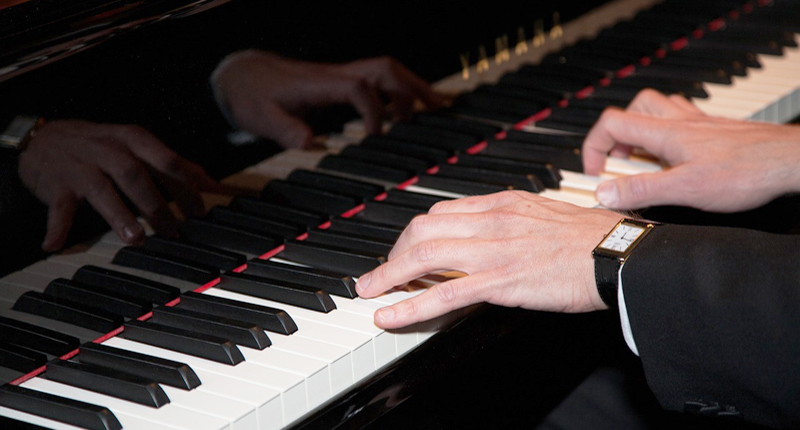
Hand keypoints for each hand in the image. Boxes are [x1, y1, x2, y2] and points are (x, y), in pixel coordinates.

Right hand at [18, 120, 220, 250]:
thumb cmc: (101, 146)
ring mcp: (80, 167)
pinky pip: (58, 207)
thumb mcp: (138, 146)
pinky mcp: (56, 185)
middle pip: (136, 175)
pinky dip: (57, 227)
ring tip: (135, 238)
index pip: (166, 161)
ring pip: (102, 190)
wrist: (44, 138)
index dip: (185, 187)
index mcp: (133, 139)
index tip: (199, 212)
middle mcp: (108, 149)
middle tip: (173, 232)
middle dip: (156, 205)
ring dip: (120, 215)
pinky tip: (55, 245)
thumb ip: (173, 164)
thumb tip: (211, 183)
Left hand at [212, 51, 442, 148]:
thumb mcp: (260, 116)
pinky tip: (405, 109)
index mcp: (320, 84)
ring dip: (411, 87)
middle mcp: (335, 76)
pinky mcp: (339, 82)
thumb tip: (310, 143)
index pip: (359, 88)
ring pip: (385, 72)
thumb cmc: (251, 95)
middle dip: (413, 88)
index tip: (376, 135)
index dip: (374, 110)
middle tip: (438, 108)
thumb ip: (285, 130)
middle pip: (384, 70)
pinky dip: (397, 91)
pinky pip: (376, 80)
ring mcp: (339, 76)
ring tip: (433, 108)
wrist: (241, 75)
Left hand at [355, 191, 621, 328]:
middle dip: (394, 252)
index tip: (405, 249)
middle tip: (382, 272)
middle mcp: (492, 220)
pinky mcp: (501, 280)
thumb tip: (486, 230)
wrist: (620, 255)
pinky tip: (390, 314)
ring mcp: (494, 250)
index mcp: (503, 203)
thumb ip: (511, 219)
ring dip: (389, 275)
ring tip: (369, 291)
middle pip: (423, 229)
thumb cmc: (591, 238)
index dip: (415, 233)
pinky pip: (444, 293)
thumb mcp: (545, 214)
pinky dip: (409, 304)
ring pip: (424, 257)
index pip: (442, 212)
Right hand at [583, 89, 799, 212]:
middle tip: (618, 162)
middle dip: (616, 136)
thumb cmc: (748, 171)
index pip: (611, 123)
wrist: (790, 162)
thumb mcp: (685, 189)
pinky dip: (668, 136)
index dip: (594, 147)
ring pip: (658, 111)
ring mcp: (700, 125)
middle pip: (632, 109)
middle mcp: (681, 122)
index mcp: (665, 133)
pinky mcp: (716, 133)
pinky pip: (682, 122)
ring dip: (641, 131)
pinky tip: (676, 159)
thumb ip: (642, 190)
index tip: (596, 173)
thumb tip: (605, 192)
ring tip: (642, 159)